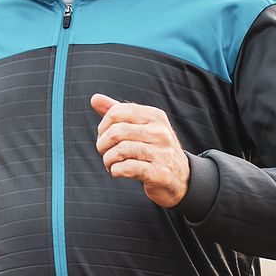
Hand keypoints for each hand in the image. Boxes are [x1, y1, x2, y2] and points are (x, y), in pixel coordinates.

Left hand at [91, 93, 189, 207]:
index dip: (103, 126)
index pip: (117, 112)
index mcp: (155, 116)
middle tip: (104, 152)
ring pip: (120, 150)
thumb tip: (95, 98)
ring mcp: (162, 153)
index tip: (103, 137)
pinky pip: (127, 168)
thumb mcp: (140, 126)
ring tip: (110, 164)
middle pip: (116, 131)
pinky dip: (115, 171)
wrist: (181, 176)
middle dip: (102, 144)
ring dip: (108, 160)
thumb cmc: (153, 148)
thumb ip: (117, 112)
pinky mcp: (159, 173)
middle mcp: (160, 132)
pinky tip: (117, 171)